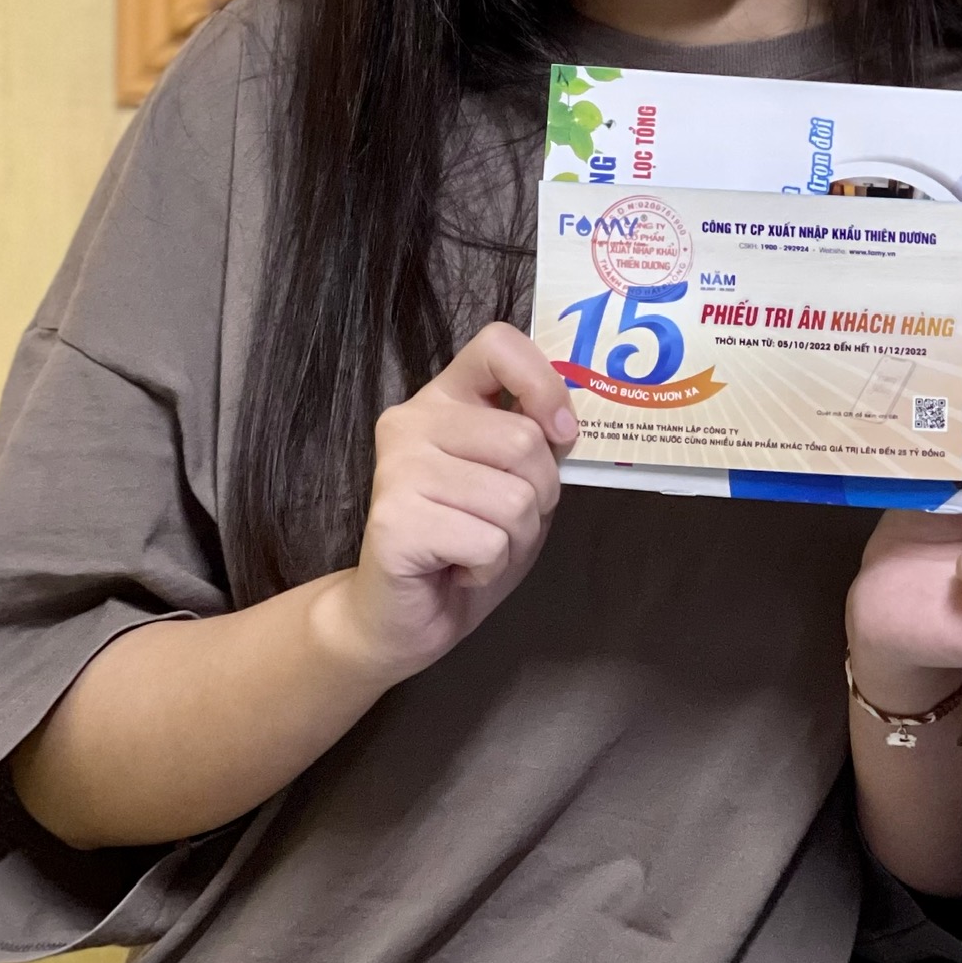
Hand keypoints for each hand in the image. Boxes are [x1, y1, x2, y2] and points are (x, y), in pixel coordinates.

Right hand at [312, 322, 577, 684]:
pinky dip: (490, 567)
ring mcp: (397, 468)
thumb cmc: (465, 543)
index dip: (544, 384)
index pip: (498, 345)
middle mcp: (412, 421)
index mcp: (444, 398)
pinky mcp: (395, 520)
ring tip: (475, 548)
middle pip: (524, 440)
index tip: (561, 433)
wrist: (401, 617)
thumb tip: (567, 426)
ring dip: (515, 539)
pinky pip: (490, 540)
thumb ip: (536, 443)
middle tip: (500, 523)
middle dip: (539, 497)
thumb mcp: (516, 482)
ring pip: (514, 498)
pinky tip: (456, 570)